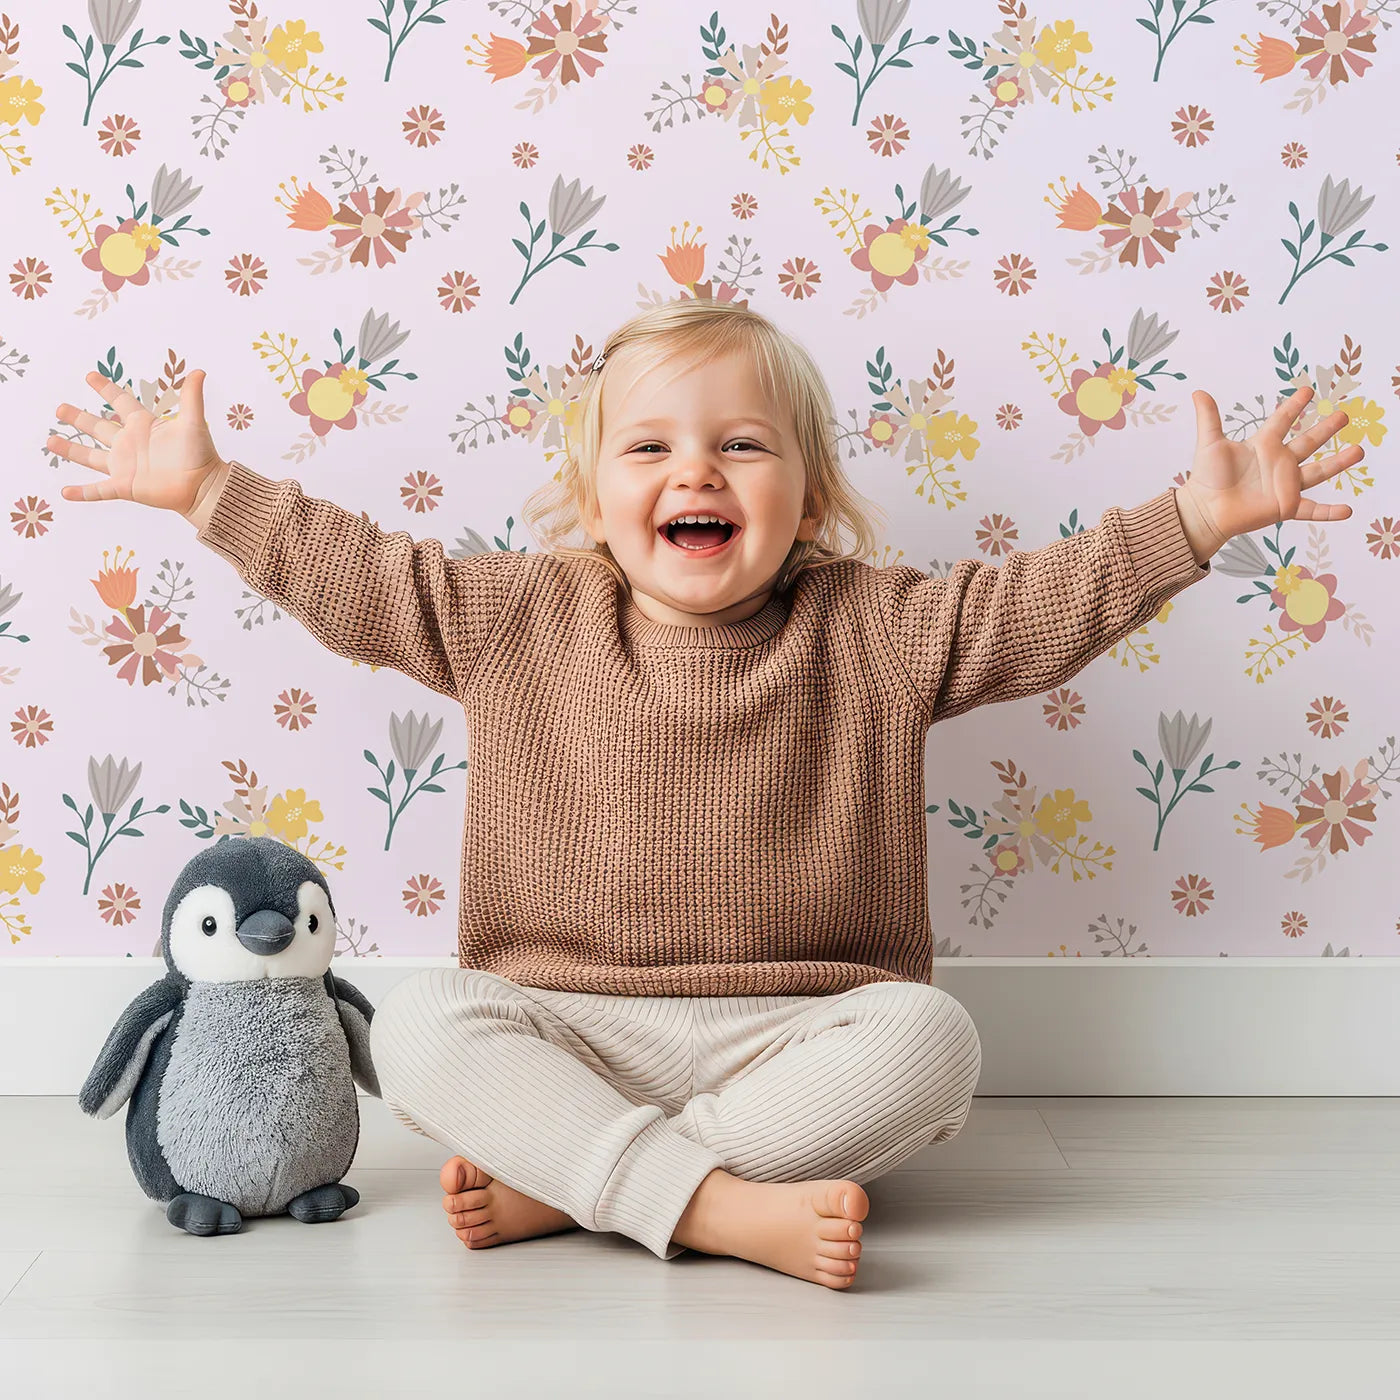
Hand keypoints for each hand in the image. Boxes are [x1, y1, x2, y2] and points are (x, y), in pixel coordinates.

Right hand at [49, 369, 227, 520]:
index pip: (120, 402)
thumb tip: (199, 371)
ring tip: (49, 441)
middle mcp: (129, 443)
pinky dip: (83, 492)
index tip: (89, 376)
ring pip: (90, 456)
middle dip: (78, 417)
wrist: (203, 486)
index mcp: (143, 425)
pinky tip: (65, 493)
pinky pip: (99, 490)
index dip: (105, 389)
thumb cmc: (200, 454)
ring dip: (70, 449)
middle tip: (60, 408)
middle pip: (98, 426)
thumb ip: (192, 397)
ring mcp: (125, 465)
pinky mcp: (126, 486)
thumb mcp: (193, 422)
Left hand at [1179, 385, 1358, 558]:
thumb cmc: (1206, 478)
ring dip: (1338, 463)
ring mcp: (1284, 485)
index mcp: (1263, 444)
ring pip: (1318, 472)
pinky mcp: (1285, 507)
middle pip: (1308, 442)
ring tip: (1359, 451)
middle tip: (1344, 415)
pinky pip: (1312, 510)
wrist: (1204, 510)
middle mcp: (1278, 462)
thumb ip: (1209, 418)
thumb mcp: (1209, 443)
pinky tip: (1347, 510)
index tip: (1308, 391)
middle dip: (1326, 429)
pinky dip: (1329, 512)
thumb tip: (1198, 392)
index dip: (1294, 405)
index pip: (1283, 420)